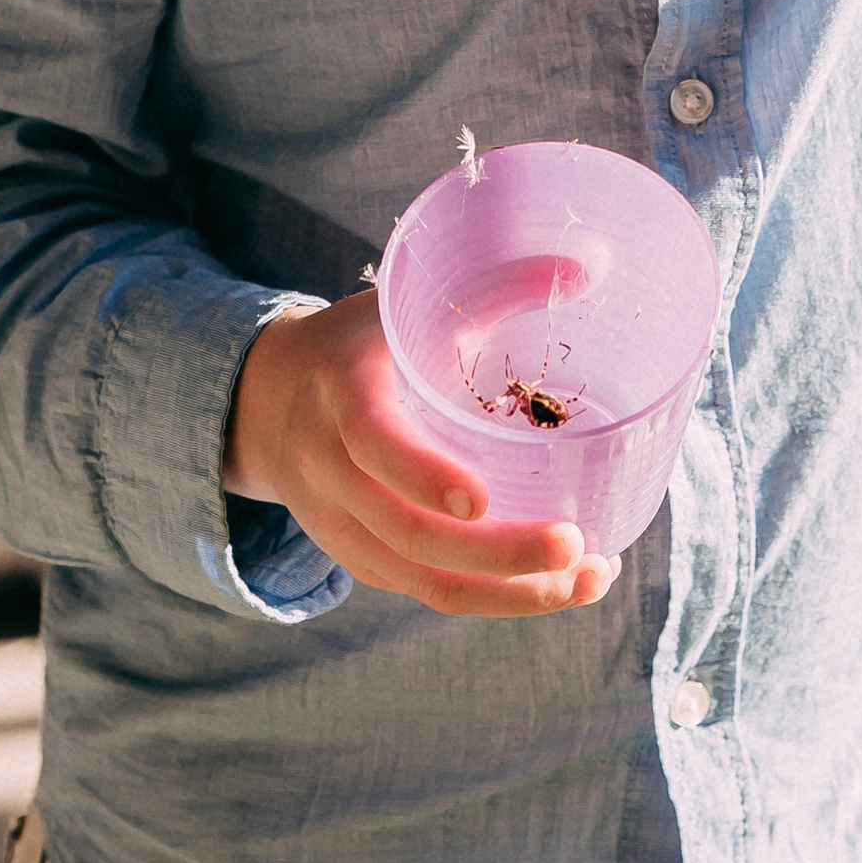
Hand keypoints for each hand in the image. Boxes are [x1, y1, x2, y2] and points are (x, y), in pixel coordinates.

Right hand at [223, 293, 621, 617]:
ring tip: (592, 577)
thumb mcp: (404, 300)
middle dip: (499, 554)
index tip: (482, 500)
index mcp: (341, 394)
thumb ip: (492, 281)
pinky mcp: (363, 560)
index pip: (373, 444)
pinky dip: (494, 598)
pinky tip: (557, 585)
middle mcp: (332, 471)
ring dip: (512, 593)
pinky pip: (426, 591)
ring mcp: (343, 527)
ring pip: (425, 581)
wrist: (269, 399)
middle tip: (577, 544)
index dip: (423, 476)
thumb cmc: (361, 339)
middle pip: (410, 534)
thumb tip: (587, 264)